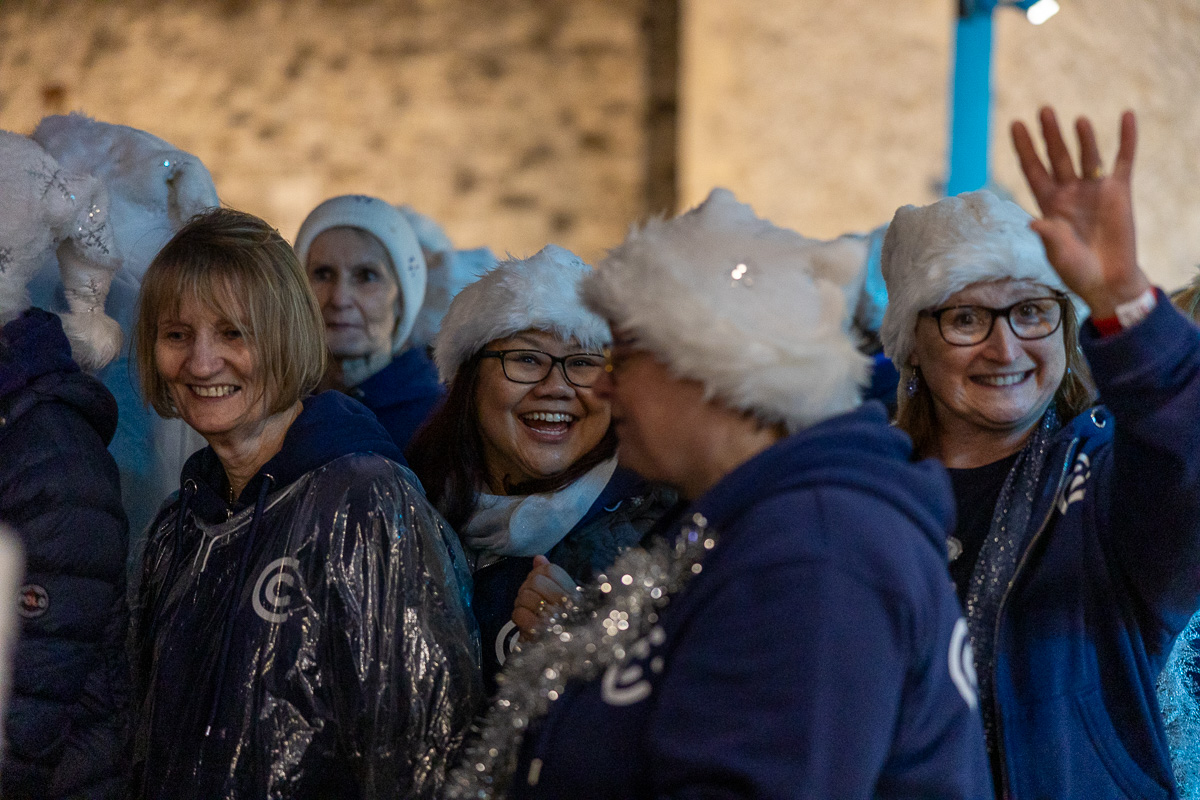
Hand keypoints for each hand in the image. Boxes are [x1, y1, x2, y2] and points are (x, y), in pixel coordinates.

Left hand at [512, 555, 581, 639]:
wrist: (562, 654)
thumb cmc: (560, 622)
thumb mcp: (560, 597)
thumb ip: (550, 576)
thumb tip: (539, 557)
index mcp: (573, 594)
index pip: (551, 570)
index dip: (538, 573)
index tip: (538, 584)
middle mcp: (567, 604)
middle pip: (536, 581)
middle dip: (527, 589)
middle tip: (530, 600)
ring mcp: (553, 618)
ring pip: (525, 596)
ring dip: (521, 603)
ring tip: (528, 611)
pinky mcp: (539, 632)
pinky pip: (519, 614)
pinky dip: (518, 616)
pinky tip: (525, 622)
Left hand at [1011, 107, 1149, 317]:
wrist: (1107, 281)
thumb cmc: (1076, 271)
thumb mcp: (1057, 254)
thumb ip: (1049, 236)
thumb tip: (1034, 222)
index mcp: (1048, 204)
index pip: (1033, 169)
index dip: (1025, 148)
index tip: (1015, 124)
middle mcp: (1069, 192)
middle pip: (1057, 157)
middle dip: (1050, 135)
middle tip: (1044, 110)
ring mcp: (1094, 190)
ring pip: (1087, 155)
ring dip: (1083, 138)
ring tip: (1078, 120)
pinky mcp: (1119, 191)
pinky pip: (1123, 160)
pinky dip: (1126, 139)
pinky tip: (1127, 116)